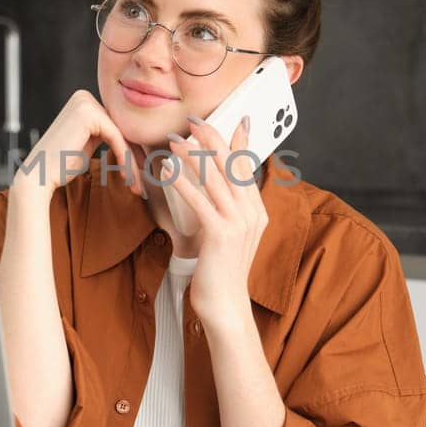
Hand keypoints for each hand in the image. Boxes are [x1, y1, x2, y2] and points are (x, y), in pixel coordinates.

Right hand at [11, 90, 143, 196]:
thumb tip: (129, 139)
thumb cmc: (60, 165)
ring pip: (121, 135)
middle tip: (141, 181)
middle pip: (120, 129)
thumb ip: (103, 135)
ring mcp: (85, 102)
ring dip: (131, 162)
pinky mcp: (88, 113)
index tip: (140, 172)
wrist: (39, 175)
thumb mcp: (87, 145)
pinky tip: (127, 177)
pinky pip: (116, 137)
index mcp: (84, 102)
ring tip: (136, 184)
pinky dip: (124, 158)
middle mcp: (84, 97)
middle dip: (133, 156)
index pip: (115, 126)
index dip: (131, 150)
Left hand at [163, 116, 268, 323]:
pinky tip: (168, 169)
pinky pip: (200, 200)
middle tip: (194, 120)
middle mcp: (252, 213)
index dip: (239, 141)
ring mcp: (239, 223)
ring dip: (194, 155)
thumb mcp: (225, 236)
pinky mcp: (221, 234)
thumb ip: (223, 211)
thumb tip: (211, 189)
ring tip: (177, 139)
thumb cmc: (219, 273)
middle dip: (213, 139)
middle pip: (231, 166)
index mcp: (256, 211)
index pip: (247, 167)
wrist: (226, 307)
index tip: (233, 119)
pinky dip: (183, 180)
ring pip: (216, 178)